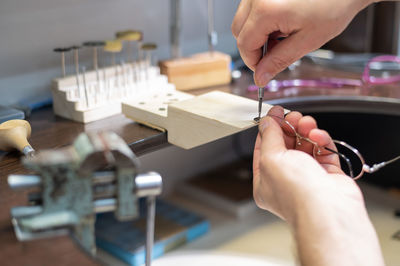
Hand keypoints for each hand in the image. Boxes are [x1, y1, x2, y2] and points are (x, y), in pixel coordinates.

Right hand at [232, 0, 373, 85]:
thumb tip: (260, 77)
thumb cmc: (335, 4)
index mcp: (266, 9)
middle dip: (253, 47)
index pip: (244, 44)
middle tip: (274, 54)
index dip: (253, 62)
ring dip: (256, 33)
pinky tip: (280, 23)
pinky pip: (251, 8)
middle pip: (238, 31)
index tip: (264, 70)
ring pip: (243, 20)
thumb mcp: (307, 41)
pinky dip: (261, 20)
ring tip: (282, 35)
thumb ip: (278, 61)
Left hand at [253, 106, 363, 222]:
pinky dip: (322, 141)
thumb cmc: (297, 193)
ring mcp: (308, 178)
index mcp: (265, 182)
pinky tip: (319, 137)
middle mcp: (286, 181)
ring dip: (306, 131)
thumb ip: (269, 136)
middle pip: (286, 146)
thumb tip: (267, 122)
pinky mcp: (328, 175)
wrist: (328, 209)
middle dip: (290, 128)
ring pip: (306, 146)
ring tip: (307, 124)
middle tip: (294, 116)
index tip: (275, 112)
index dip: (269, 129)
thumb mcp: (271, 158)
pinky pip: (323, 151)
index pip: (263, 149)